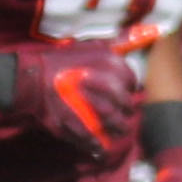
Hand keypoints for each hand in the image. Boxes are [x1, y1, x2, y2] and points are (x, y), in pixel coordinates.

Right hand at [0, 33, 150, 155]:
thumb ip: (120, 41)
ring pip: (114, 124)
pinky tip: (100, 149)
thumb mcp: (92, 45)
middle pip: (126, 105)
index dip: (128, 86)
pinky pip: (93, 140)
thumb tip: (150, 31)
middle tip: (122, 112)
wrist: (30, 78)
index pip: (132, 81)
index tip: (123, 90)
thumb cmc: (60, 60)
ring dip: (117, 128)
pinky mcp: (75, 125)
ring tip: (116, 129)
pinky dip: (97, 146)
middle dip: (125, 109)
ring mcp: (90, 107)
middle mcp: (104, 86)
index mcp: (109, 64)